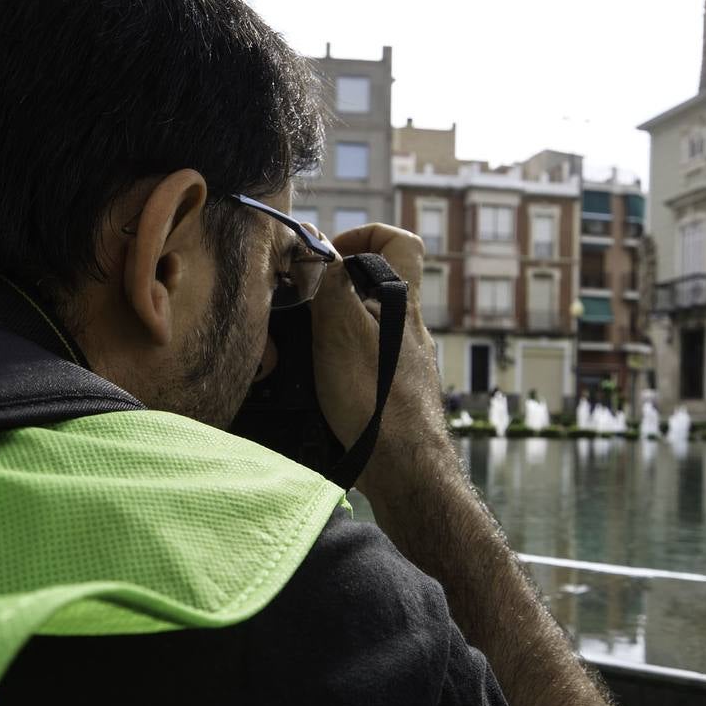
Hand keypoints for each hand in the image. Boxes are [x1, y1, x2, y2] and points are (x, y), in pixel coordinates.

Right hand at [308, 223, 452, 495]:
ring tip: (298, 353)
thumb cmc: (377, 399)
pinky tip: (313, 387)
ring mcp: (401, 364)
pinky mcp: (391, 395)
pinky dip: (332, 368)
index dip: (367, 235)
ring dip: (325, 335)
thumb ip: (331, 285)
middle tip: (301, 309)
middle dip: (332, 292)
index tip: (332, 254)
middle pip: (372, 287)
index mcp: (403, 303)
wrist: (405, 471)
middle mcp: (408, 330)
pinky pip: (357, 365)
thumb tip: (321, 257)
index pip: (402, 242)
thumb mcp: (342, 329)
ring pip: (360, 329)